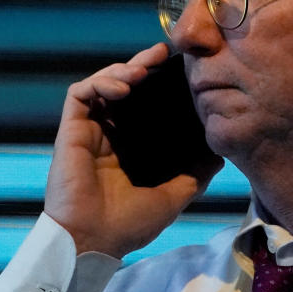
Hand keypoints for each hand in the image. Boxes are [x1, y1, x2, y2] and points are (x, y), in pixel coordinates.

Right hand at [44, 43, 223, 257]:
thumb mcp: (173, 197)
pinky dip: (100, 82)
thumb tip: (220, 156)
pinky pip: (81, 93)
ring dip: (122, 68)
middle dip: (143, 64)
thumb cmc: (128, 224)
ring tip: (143, 68)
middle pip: (125, 85)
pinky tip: (122, 85)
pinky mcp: (71, 129)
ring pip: (102, 82)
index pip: (145, 104)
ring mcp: (90, 129)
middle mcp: (110, 132)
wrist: (93, 240)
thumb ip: (195, 175)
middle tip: (163, 51)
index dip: (159, 83)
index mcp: (131, 145)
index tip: (180, 69)